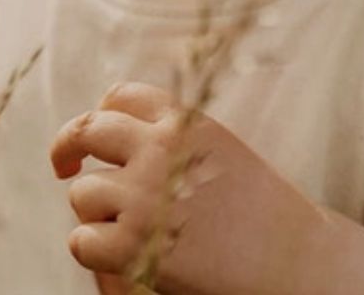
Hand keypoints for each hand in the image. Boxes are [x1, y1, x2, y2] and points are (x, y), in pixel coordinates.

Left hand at [50, 82, 327, 294]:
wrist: (300, 265)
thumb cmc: (262, 211)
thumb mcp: (219, 148)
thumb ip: (172, 133)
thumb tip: (111, 121)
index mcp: (184, 122)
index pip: (121, 96)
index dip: (101, 113)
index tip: (96, 134)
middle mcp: (159, 150)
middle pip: (87, 130)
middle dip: (68, 146)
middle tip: (64, 166)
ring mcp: (144, 197)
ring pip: (82, 192)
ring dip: (95, 212)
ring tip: (126, 229)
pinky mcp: (135, 246)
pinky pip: (81, 240)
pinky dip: (92, 250)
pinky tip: (115, 255)